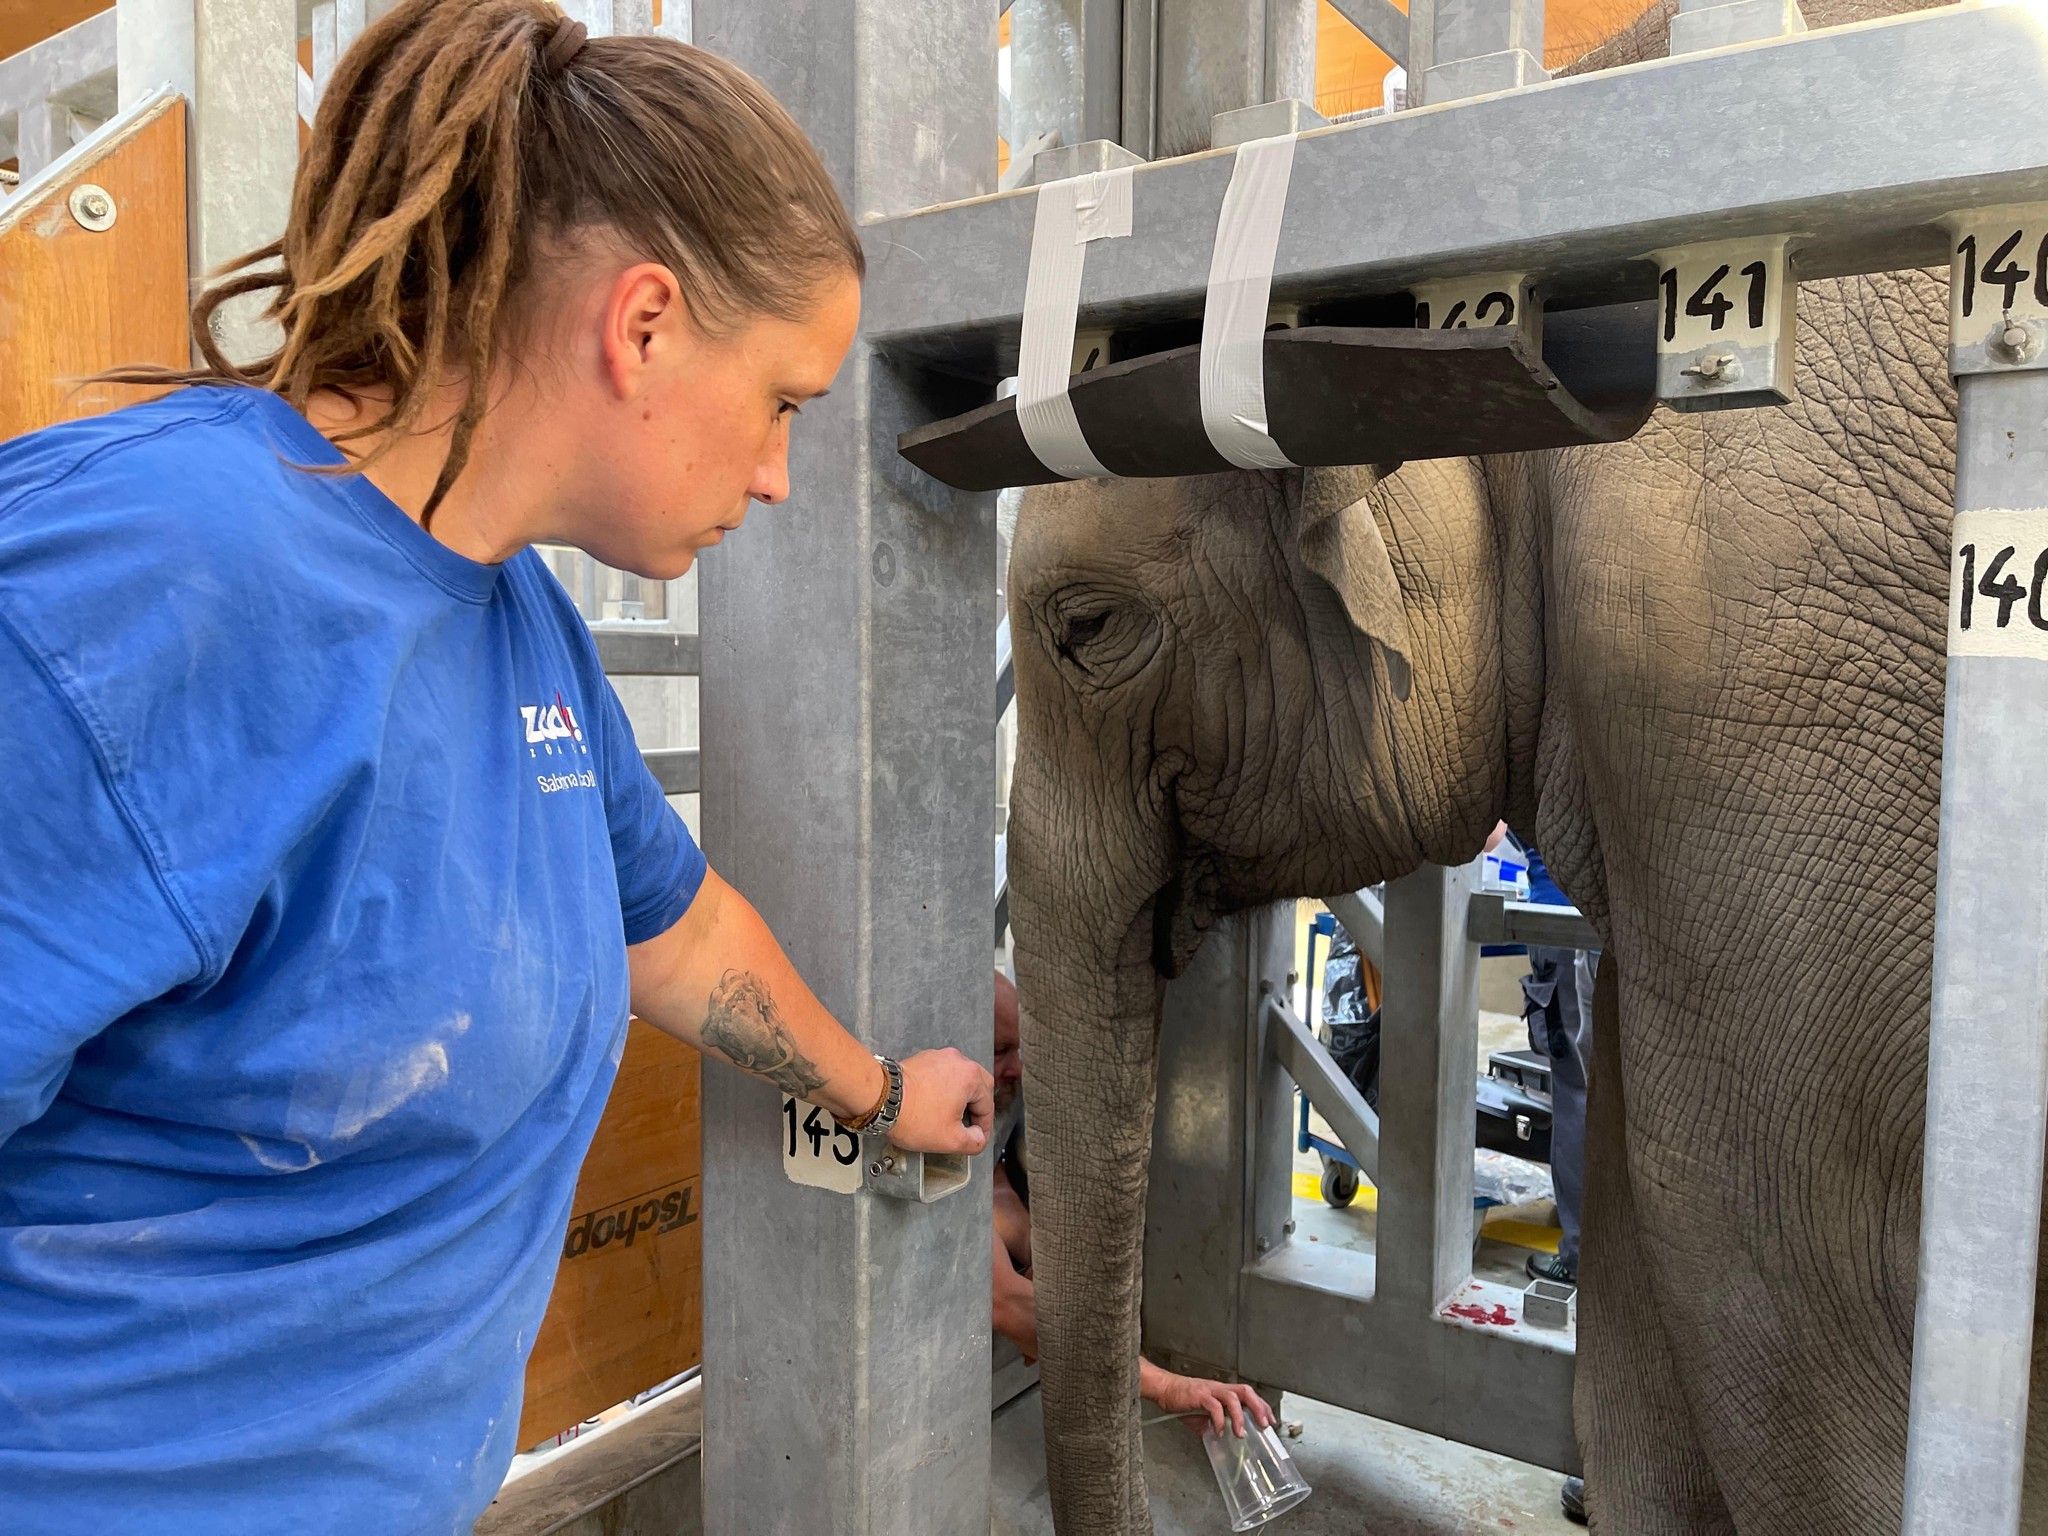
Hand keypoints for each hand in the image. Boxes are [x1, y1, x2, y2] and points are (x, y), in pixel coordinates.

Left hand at [888, 1048, 993, 1154]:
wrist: (880, 1099)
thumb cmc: (914, 1116)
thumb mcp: (951, 1140)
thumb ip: (974, 1142)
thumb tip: (978, 1138)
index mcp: (971, 1076)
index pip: (988, 1105)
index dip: (984, 1127)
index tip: (976, 1139)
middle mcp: (957, 1060)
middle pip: (977, 1086)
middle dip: (975, 1107)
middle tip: (968, 1126)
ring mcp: (938, 1057)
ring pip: (958, 1079)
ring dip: (958, 1097)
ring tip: (948, 1117)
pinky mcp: (922, 1059)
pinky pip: (940, 1075)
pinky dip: (941, 1089)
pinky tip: (931, 1105)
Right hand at [1143, 1370, 1274, 1437]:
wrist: (1165, 1389)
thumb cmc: (1183, 1400)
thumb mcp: (1202, 1415)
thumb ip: (1213, 1425)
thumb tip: (1221, 1440)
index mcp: (1223, 1392)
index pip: (1249, 1395)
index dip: (1262, 1406)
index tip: (1271, 1420)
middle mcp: (1220, 1388)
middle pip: (1246, 1391)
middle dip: (1258, 1407)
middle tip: (1264, 1425)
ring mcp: (1210, 1390)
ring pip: (1233, 1397)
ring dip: (1240, 1416)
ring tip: (1240, 1433)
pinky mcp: (1200, 1395)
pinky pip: (1213, 1406)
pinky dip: (1219, 1420)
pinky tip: (1219, 1431)